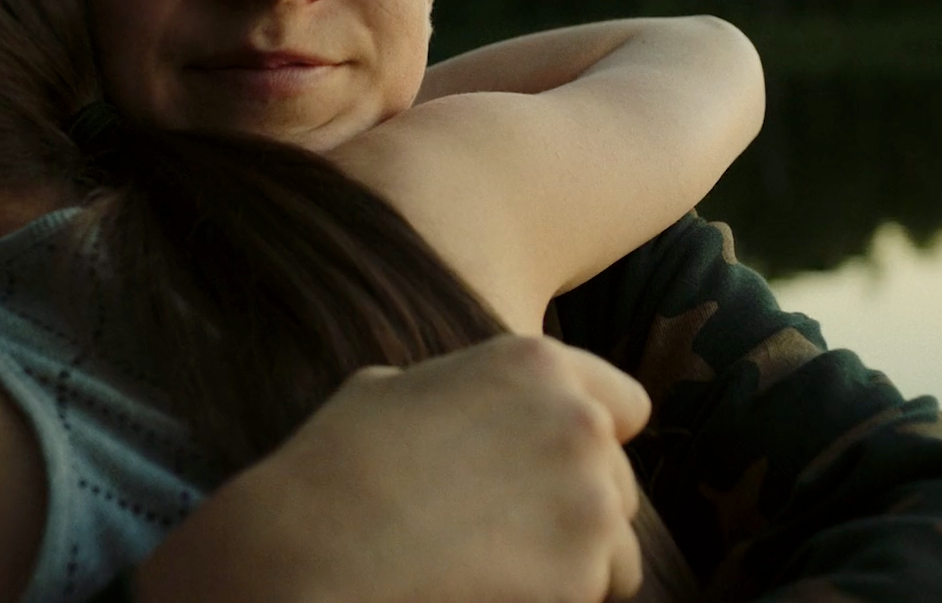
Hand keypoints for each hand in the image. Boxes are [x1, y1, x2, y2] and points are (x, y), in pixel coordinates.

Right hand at [138, 335, 650, 602]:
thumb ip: (465, 393)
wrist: (316, 545)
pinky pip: (593, 595)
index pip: (625, 402)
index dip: (593, 439)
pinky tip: (492, 589)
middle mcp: (576, 422)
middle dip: (578, 506)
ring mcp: (588, 501)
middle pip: (621, 482)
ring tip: (496, 565)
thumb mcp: (395, 388)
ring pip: (620, 550)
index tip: (556, 469)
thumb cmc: (339, 463)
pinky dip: (556, 598)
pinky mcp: (582, 576)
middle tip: (506, 529)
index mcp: (533, 363)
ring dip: (576, 562)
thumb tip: (475, 411)